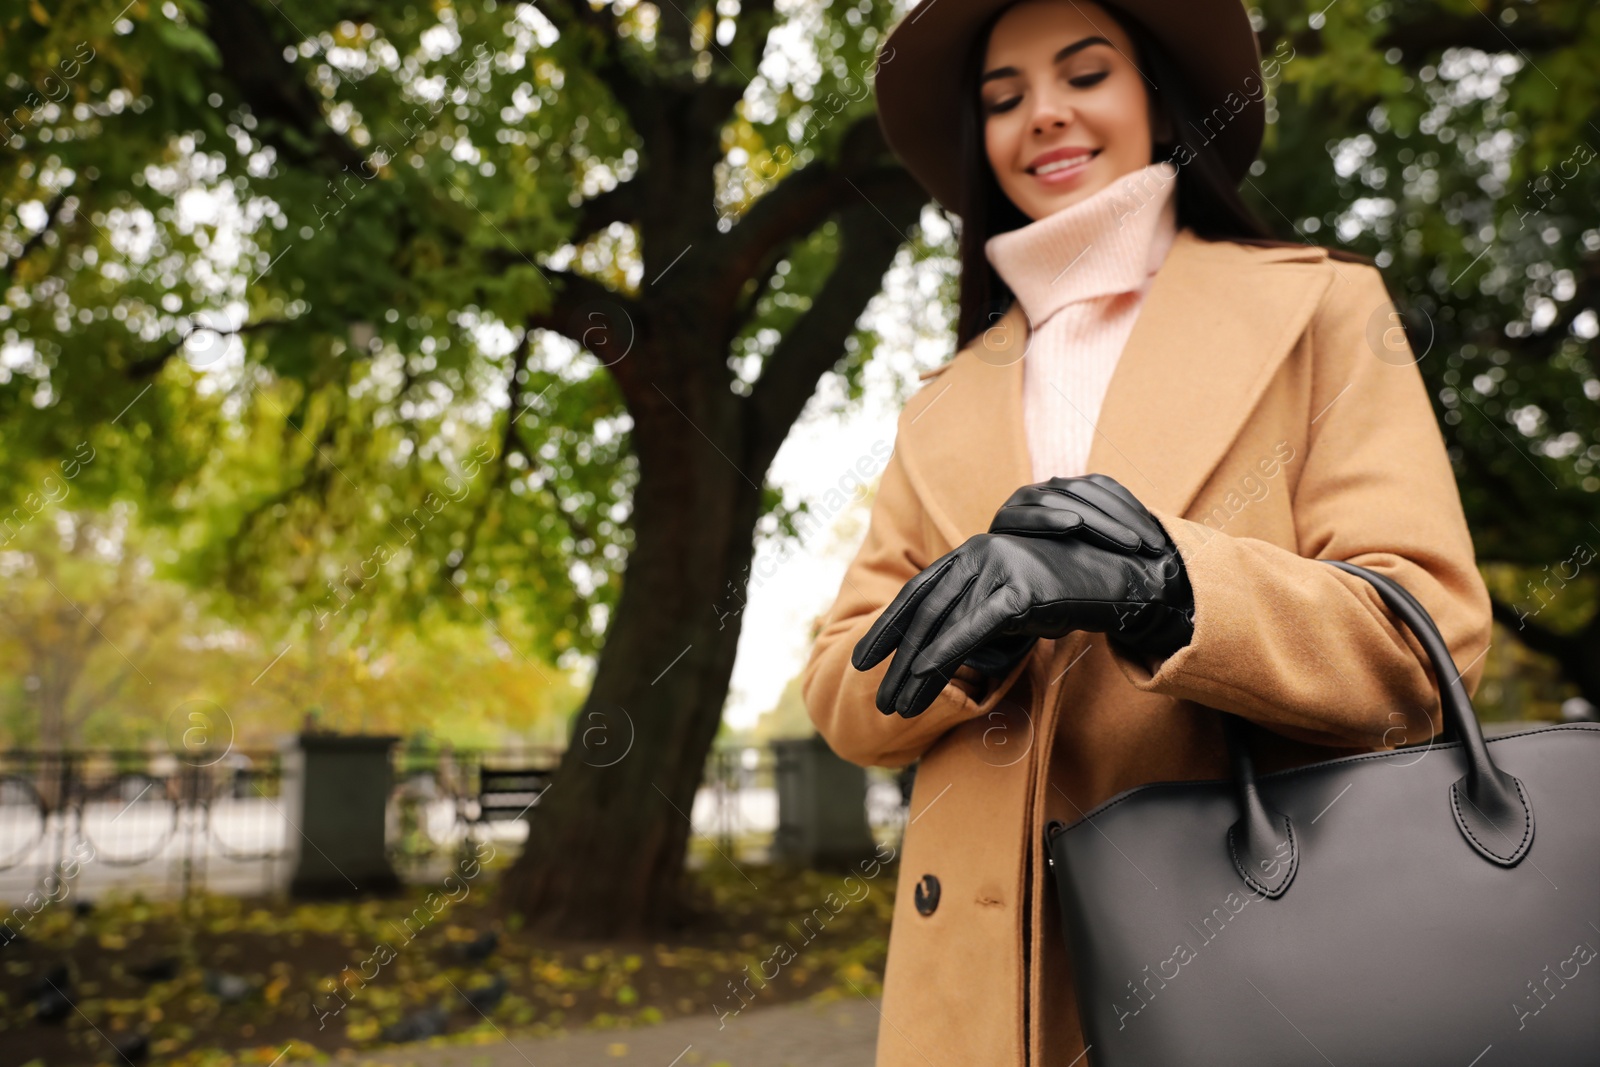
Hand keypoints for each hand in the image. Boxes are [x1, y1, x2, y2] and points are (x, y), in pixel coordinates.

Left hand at [851, 474, 1193, 717]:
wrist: (1130, 574)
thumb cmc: (1075, 591)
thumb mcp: (1020, 602)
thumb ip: (986, 617)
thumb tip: (958, 654)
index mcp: (974, 553)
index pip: (918, 593)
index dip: (888, 627)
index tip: (864, 660)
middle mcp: (978, 554)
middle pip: (922, 613)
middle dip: (894, 660)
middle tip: (876, 699)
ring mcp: (998, 570)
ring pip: (941, 626)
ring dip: (913, 672)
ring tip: (894, 708)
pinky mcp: (1019, 592)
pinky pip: (972, 630)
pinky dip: (944, 657)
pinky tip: (924, 681)